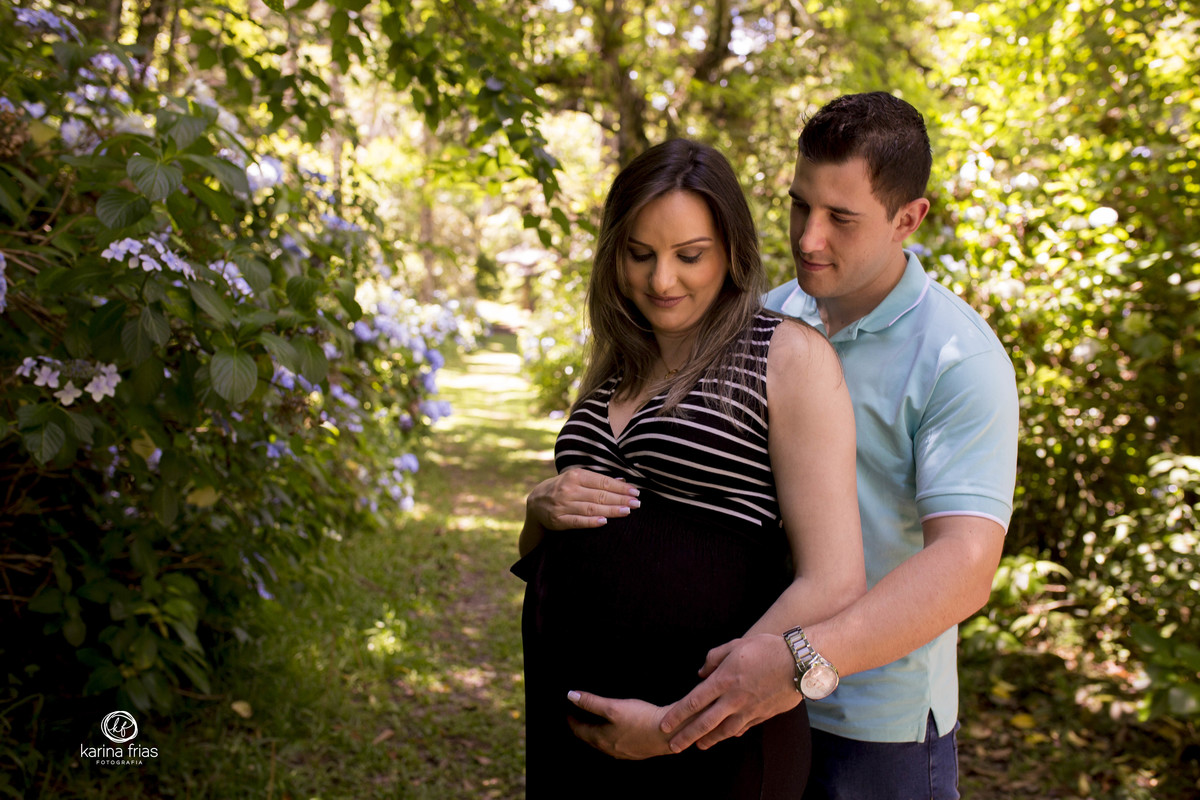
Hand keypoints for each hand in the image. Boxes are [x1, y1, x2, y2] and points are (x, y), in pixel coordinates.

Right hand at [528, 468, 639, 530]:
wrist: (536, 502)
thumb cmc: (563, 488)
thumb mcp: (577, 479)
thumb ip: (598, 480)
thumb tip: (623, 479)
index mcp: (575, 475)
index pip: (602, 481)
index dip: (620, 487)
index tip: (635, 492)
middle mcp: (568, 489)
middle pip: (599, 495)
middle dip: (620, 499)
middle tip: (637, 503)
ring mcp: (562, 504)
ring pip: (591, 508)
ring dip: (611, 510)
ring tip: (627, 511)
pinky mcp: (558, 520)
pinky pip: (577, 521)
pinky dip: (591, 522)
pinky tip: (605, 522)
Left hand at [567, 691, 674, 759]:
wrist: (669, 733)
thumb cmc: (641, 719)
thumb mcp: (613, 707)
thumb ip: (591, 702)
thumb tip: (571, 696)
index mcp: (601, 739)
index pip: (579, 730)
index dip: (571, 720)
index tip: (567, 712)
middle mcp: (609, 749)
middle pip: (589, 738)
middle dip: (581, 727)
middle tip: (577, 716)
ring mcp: (623, 752)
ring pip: (602, 742)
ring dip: (595, 732)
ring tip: (594, 722)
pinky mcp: (635, 751)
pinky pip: (615, 744)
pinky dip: (608, 736)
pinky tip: (616, 730)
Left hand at [658, 634, 800, 751]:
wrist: (799, 662)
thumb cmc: (767, 648)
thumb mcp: (736, 644)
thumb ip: (714, 658)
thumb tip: (701, 673)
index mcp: (724, 680)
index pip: (693, 701)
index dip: (677, 715)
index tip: (665, 724)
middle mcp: (734, 699)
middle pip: (704, 722)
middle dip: (686, 736)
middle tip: (673, 746)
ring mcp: (749, 710)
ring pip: (724, 730)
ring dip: (709, 740)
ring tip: (698, 746)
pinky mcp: (763, 714)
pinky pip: (744, 727)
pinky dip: (732, 733)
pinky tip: (727, 736)